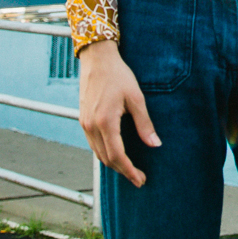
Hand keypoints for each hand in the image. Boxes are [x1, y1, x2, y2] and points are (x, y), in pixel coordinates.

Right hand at [77, 41, 159, 186]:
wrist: (97, 59)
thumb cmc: (118, 75)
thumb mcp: (136, 98)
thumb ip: (144, 123)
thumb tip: (155, 144)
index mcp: (105, 122)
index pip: (117, 156)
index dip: (129, 171)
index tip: (140, 180)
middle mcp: (91, 126)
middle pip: (106, 159)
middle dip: (123, 171)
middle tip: (139, 177)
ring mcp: (84, 123)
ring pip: (98, 153)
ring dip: (113, 164)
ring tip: (129, 168)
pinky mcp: (82, 119)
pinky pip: (93, 144)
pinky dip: (104, 153)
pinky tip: (116, 152)